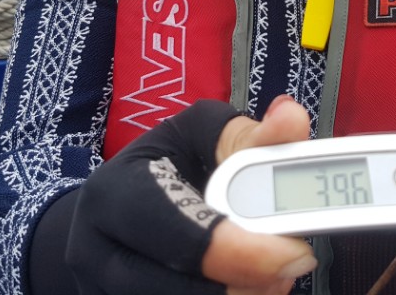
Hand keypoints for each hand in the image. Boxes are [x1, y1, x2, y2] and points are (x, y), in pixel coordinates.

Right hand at [68, 97, 314, 294]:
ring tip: (275, 276)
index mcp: (115, 195)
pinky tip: (251, 285)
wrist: (116, 211)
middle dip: (245, 285)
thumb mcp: (198, 135)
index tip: (296, 252)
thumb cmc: (164, 165)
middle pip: (174, 291)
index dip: (240, 252)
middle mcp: (99, 254)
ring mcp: (104, 292)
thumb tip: (291, 118)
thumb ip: (249, 134)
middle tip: (294, 266)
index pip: (178, 234)